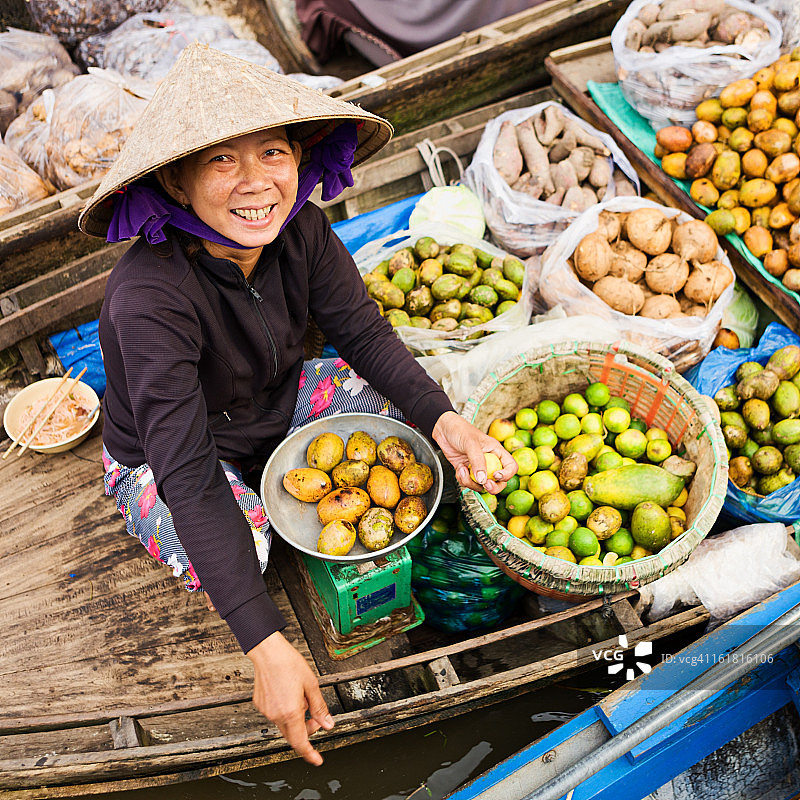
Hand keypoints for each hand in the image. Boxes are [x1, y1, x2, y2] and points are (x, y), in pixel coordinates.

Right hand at [247, 631, 333, 764]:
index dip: (310, 753)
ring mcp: (266, 710)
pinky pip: (275, 715)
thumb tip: (328, 724)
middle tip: (317, 720)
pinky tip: (290, 696)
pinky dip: (286, 712)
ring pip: (284, 725)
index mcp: (290, 712)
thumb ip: (320, 708)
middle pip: (292, 735)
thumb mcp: (311, 685)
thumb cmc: (289, 664)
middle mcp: (276, 715)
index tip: (317, 759)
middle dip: (306, 731)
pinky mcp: (260, 704)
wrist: (268, 652)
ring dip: (296, 719)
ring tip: (302, 699)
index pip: (301, 742)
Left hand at [431, 411, 516, 493]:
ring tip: (463, 470)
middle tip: (484, 485)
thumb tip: (483, 480)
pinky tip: (459, 468)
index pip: (511, 467)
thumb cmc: (460, 430)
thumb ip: (478, 462)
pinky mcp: (466, 470)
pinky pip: (468, 482)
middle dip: (492, 487)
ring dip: (472, 482)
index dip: (507, 474)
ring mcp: (477, 467)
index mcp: (496, 451)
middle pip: (499, 481)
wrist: (443, 429)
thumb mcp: (471, 444)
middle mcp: (489, 461)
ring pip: (482, 485)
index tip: (496, 476)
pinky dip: (462, 479)